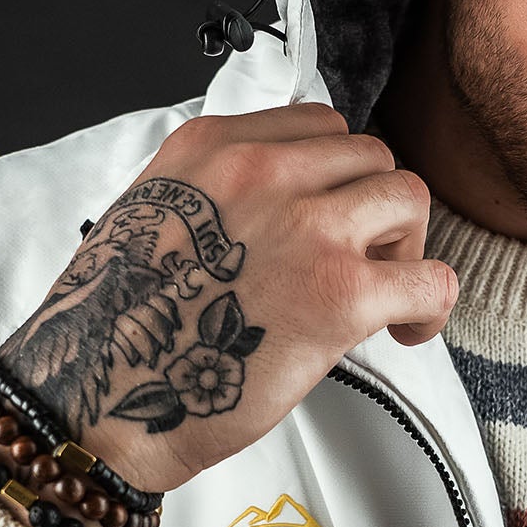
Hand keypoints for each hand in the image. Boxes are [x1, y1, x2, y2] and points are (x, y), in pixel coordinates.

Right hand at [0, 103, 456, 493]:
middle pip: (371, 155)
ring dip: (405, 246)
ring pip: (409, 198)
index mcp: (214, 148)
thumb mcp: (152, 216)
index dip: (336, 176)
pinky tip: (403, 330)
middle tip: (359, 259)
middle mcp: (264, 172)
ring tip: (381, 292)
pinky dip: (430, 305)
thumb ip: (221, 196)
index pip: (318, 126)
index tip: (332, 214)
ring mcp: (309, 228)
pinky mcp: (342, 294)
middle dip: (374, 207)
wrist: (95, 399)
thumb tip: (286, 208)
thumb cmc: (116, 328)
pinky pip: (431, 278)